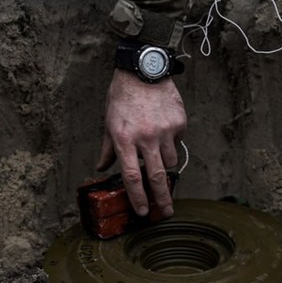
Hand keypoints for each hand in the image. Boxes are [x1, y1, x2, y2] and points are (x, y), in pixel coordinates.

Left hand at [97, 69, 185, 218]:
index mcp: (124, 139)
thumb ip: (108, 148)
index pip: (132, 176)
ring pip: (170, 161)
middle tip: (167, 212)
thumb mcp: (109, 122)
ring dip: (165, 164)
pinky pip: (178, 142)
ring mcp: (165, 131)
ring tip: (158, 153)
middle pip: (157, 177)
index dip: (138, 197)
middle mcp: (146, 138)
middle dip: (163, 198)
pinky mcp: (179, 123)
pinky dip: (172, 142)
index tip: (144, 212)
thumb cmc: (122, 96)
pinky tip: (163, 129)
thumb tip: (102, 168)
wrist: (144, 70)